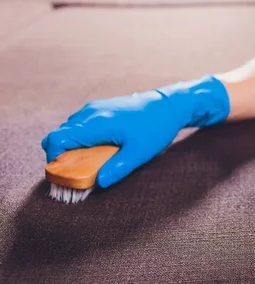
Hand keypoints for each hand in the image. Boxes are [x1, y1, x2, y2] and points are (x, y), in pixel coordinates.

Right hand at [42, 76, 229, 187]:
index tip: (65, 174)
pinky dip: (80, 139)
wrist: (168, 105)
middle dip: (62, 156)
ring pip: (68, 130)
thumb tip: (99, 182)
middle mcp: (90, 113)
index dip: (53, 159)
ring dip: (71, 147)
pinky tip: (99, 149)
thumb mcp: (140, 152)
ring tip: (91, 163)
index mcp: (96, 123)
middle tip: (79, 172)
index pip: (57, 139)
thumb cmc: (156, 128)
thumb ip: (118, 168)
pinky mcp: (99, 108)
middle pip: (59, 135)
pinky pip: (79, 125)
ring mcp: (94, 108)